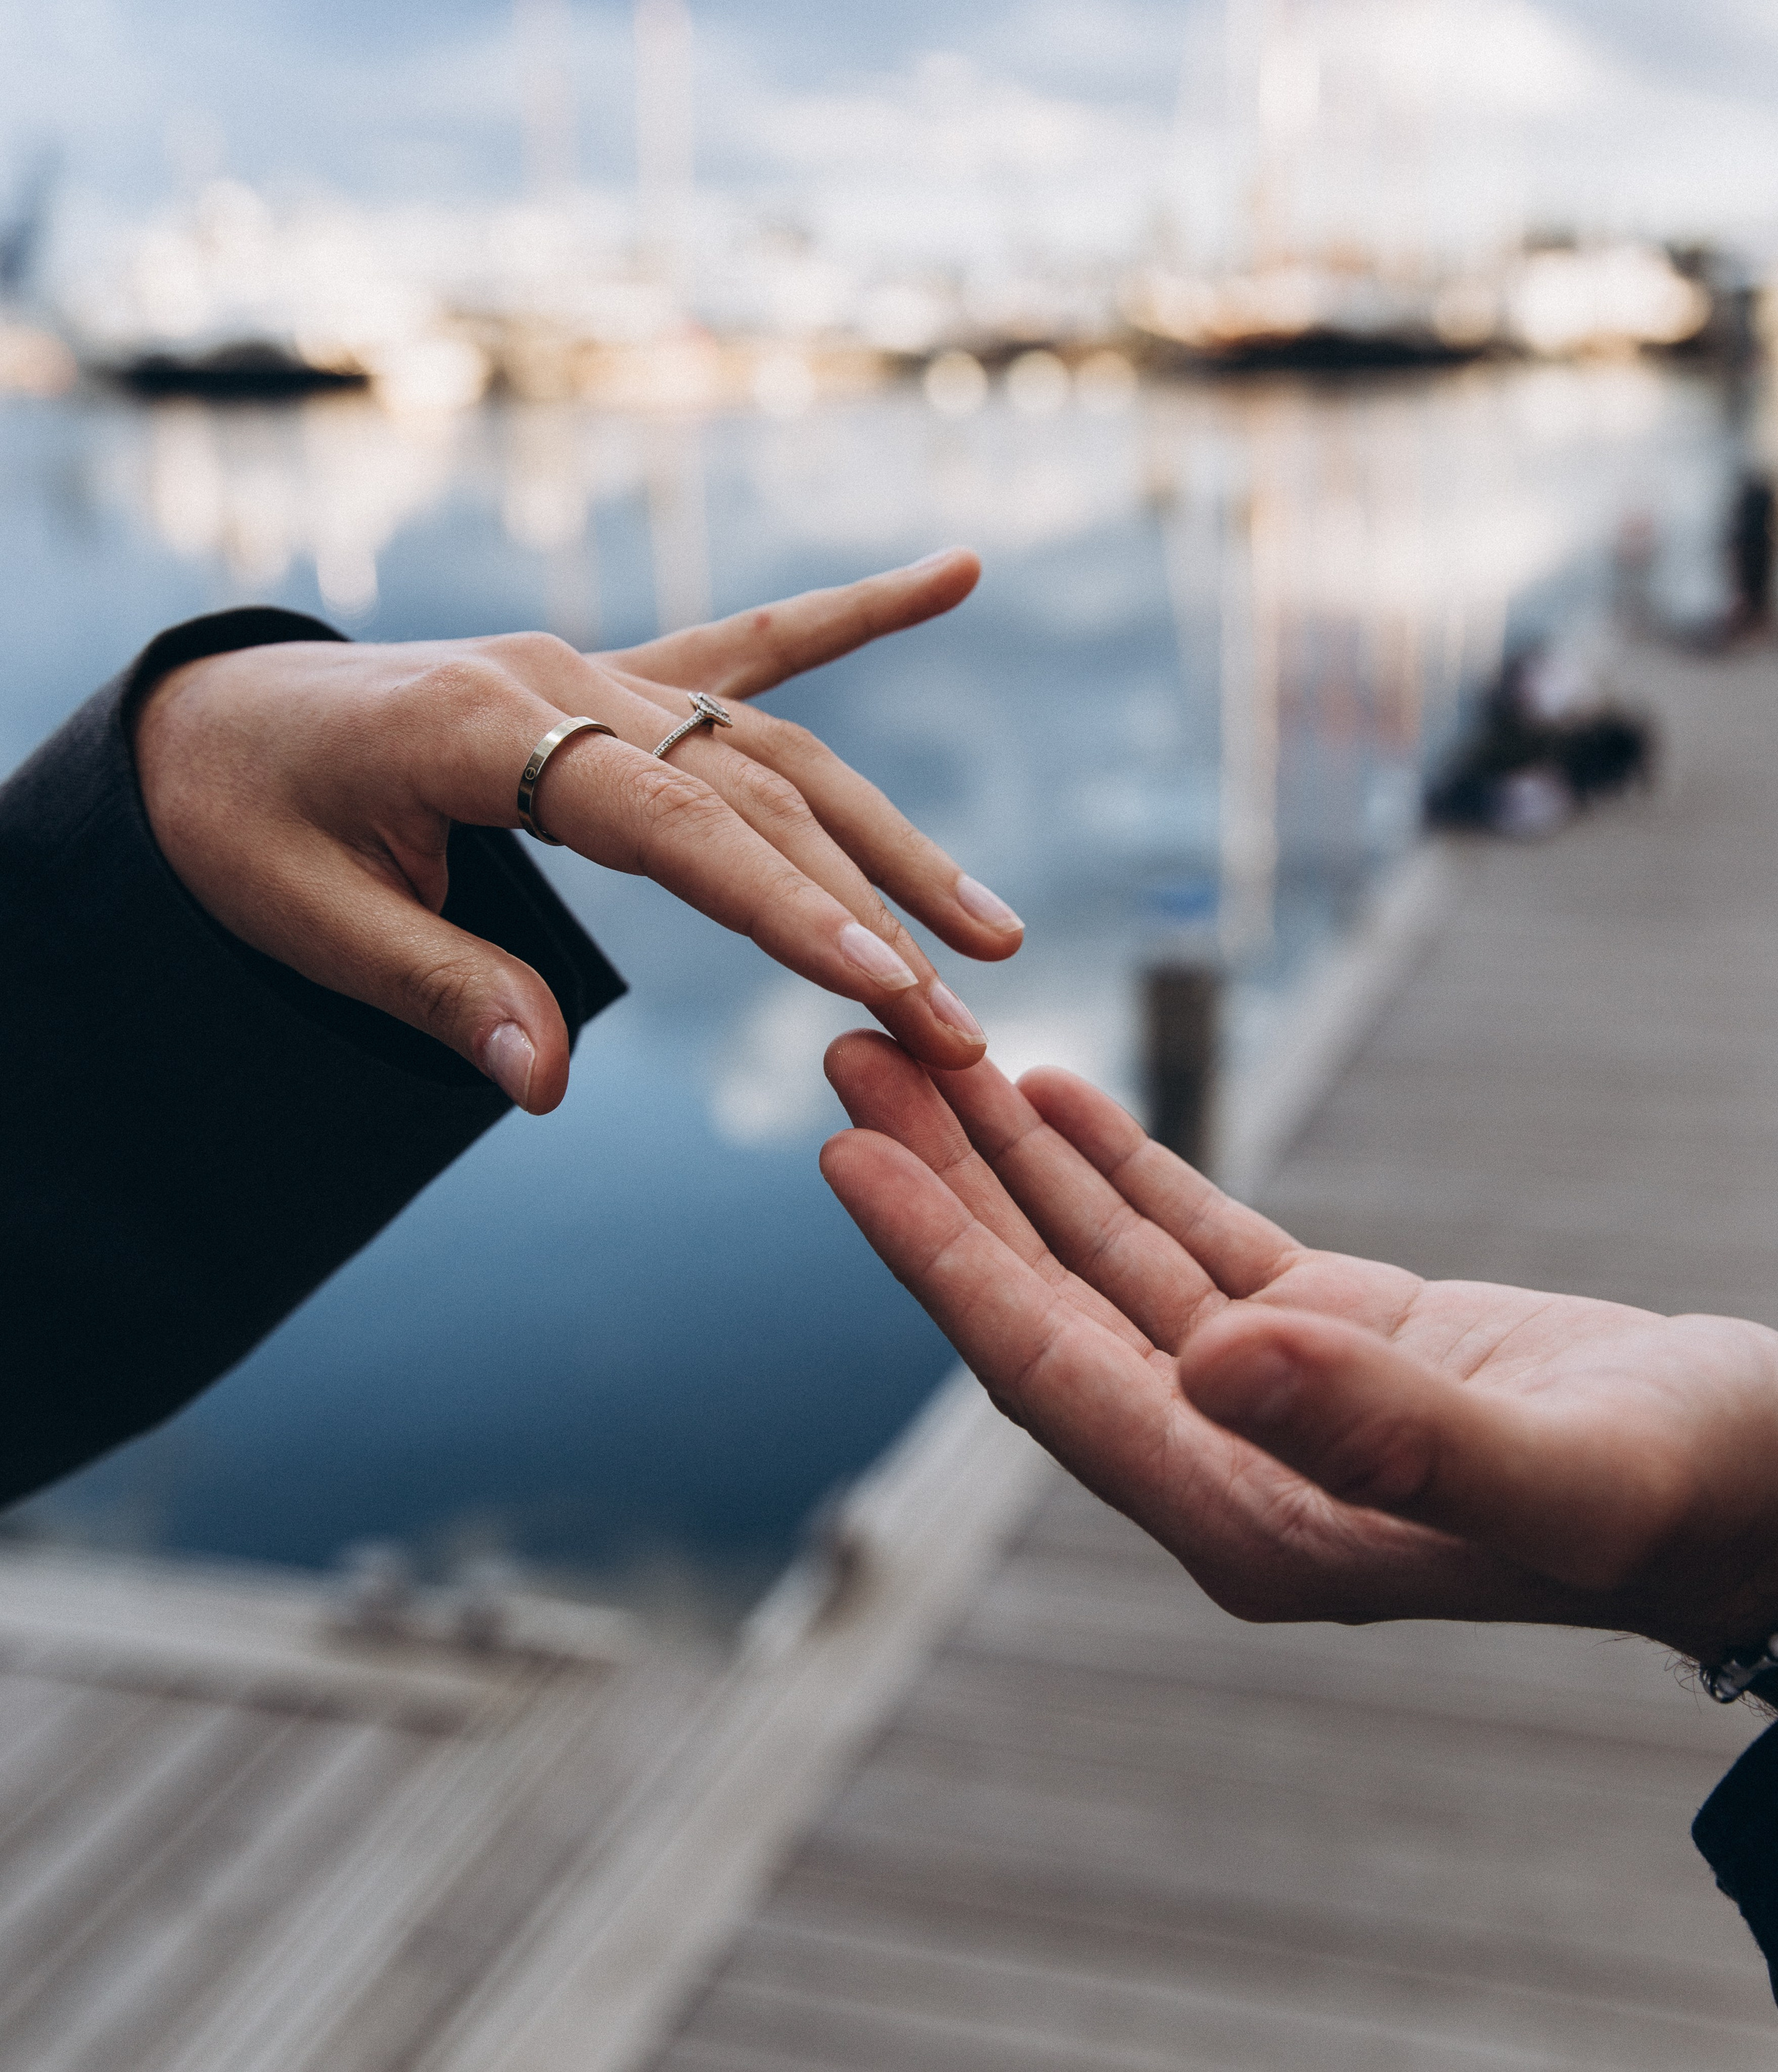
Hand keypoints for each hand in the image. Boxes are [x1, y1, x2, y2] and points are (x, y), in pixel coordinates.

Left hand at [134, 552, 1022, 1111]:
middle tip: (957, 1024)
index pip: (667, 822)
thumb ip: (436, 990)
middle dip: (865, 912)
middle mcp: (563, 675)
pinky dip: (852, 615)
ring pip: (776, 747)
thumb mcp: (300, 918)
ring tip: (990, 927)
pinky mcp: (612, 675)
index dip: (781, 905)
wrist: (204, 719)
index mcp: (480, 726)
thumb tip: (548, 1086)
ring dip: (888, 839)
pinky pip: (748, 643)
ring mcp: (597, 665)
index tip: (886, 979)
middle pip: (751, 796)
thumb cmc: (238, 820)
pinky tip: (951, 575)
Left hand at [818, 1032, 1777, 1663]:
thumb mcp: (1560, 1469)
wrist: (1764, 1485)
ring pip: (1100, 1257)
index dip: (945, 1266)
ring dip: (1009, 1155)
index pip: (1053, 1377)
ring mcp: (1267, 1394)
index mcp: (1250, 1515)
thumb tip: (1214, 1364)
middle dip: (943, 1185)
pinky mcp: (1319, 1334)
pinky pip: (1185, 1234)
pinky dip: (1119, 1161)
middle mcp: (1229, 1458)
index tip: (849, 1158)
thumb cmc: (1687, 1496)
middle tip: (848, 1061)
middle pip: (1043, 1304)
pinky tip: (1056, 1093)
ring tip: (922, 1050)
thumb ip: (1392, 1434)